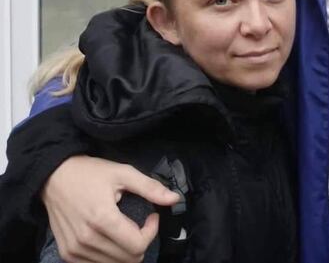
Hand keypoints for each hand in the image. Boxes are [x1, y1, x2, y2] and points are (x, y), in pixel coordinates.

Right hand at [42, 155, 179, 262]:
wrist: (54, 177)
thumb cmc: (91, 173)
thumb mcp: (123, 173)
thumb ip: (150, 188)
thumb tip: (175, 199)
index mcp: (102, 219)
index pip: (137, 246)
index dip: (151, 232)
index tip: (151, 216)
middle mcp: (87, 239)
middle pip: (128, 259)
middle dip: (141, 242)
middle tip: (140, 223)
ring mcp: (75, 249)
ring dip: (125, 249)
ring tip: (124, 228)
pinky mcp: (67, 253)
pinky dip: (110, 255)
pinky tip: (111, 237)